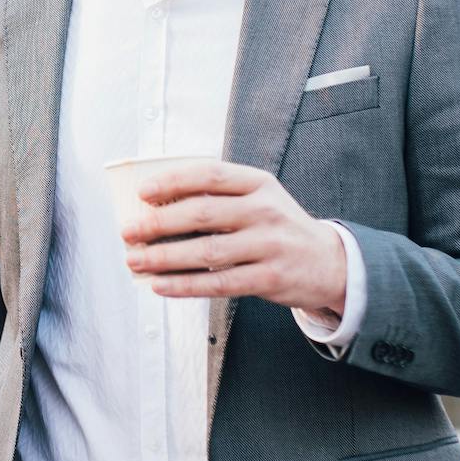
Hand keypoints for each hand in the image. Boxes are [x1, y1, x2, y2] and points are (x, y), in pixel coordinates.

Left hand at [119, 160, 346, 312]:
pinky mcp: (269, 278)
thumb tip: (158, 207)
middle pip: (203, 213)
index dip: (173, 181)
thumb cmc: (279, 228)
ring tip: (135, 260)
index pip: (210, 174)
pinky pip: (218, 283)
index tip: (143, 192)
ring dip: (164, 257)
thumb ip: (220, 198)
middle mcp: (265, 211)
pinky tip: (160, 285)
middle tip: (129, 231)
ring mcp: (269, 245)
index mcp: (259, 184)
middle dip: (158, 222)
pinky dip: (184, 285)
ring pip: (206, 252)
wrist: (330, 263)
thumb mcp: (260, 200)